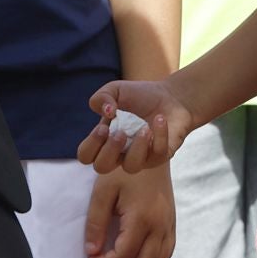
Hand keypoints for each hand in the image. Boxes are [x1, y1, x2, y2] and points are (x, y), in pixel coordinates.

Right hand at [78, 77, 195, 173]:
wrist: (170, 96)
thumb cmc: (139, 96)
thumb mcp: (115, 89)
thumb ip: (101, 97)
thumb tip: (107, 113)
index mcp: (105, 139)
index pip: (86, 155)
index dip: (91, 145)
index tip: (103, 127)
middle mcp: (120, 153)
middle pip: (102, 167)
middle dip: (109, 151)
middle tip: (120, 132)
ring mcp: (140, 158)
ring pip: (131, 167)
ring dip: (136, 147)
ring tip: (144, 127)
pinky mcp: (160, 156)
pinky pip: (157, 154)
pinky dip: (159, 135)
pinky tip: (160, 119)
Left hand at [83, 163, 175, 257]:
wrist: (153, 150)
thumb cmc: (125, 168)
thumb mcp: (103, 191)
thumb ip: (96, 223)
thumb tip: (92, 252)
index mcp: (142, 217)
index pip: (123, 255)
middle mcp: (160, 225)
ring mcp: (169, 225)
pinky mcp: (172, 224)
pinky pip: (166, 255)